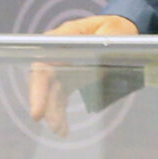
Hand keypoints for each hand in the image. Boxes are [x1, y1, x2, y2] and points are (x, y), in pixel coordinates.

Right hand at [28, 14, 138, 135]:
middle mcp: (57, 53)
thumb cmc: (115, 27)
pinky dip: (60, 113)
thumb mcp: (114, 31)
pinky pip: (60, 97)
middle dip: (42, 100)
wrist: (119, 29)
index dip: (39, 83)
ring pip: (51, 92)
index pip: (44, 60)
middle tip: (42, 119)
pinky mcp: (69, 78)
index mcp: (63, 37)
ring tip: (60, 131)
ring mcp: (62, 67)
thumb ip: (107, 42)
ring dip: (53, 112)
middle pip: (43, 79)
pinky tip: (63, 129)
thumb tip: (103, 52)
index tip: (38, 101)